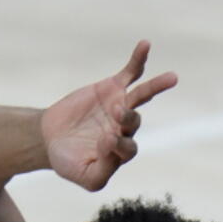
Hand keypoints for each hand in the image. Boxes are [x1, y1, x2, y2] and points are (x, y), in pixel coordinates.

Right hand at [40, 40, 176, 190]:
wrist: (51, 139)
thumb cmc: (68, 161)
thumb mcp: (84, 176)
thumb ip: (100, 174)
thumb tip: (111, 148)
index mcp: (121, 152)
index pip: (128, 148)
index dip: (119, 145)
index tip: (105, 141)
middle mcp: (125, 128)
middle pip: (134, 121)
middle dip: (126, 118)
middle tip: (116, 113)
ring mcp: (120, 106)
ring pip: (142, 95)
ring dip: (155, 87)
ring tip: (172, 79)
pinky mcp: (112, 88)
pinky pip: (130, 73)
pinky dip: (138, 59)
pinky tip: (146, 45)